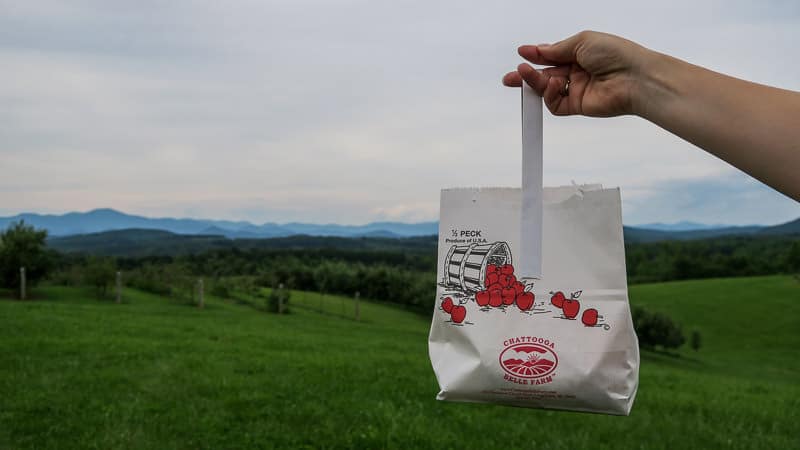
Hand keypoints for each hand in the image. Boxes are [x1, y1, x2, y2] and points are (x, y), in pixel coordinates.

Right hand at [503, 31, 648, 116]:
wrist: (633, 78)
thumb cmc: (616, 54)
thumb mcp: (582, 41)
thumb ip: (557, 49)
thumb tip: (539, 50)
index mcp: (580, 54)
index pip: (552, 56)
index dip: (536, 56)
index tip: (522, 53)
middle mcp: (577, 72)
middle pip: (546, 75)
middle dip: (527, 75)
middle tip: (510, 78)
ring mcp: (577, 90)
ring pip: (547, 89)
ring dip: (534, 82)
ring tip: (523, 75)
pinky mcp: (577, 106)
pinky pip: (555, 104)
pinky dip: (547, 96)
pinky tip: (549, 86)